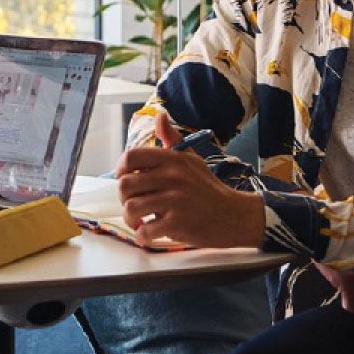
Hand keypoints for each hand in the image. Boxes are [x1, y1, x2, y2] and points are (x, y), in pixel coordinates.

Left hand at [115, 113, 264, 248]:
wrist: (234, 216)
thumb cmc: (208, 188)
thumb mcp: (191, 159)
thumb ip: (172, 139)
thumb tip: (160, 116)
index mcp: (172, 160)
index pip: (130, 157)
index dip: (120, 169)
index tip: (125, 179)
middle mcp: (172, 177)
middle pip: (125, 185)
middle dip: (123, 199)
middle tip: (133, 205)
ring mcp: (174, 200)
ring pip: (131, 208)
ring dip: (130, 218)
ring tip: (138, 221)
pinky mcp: (177, 223)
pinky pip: (145, 231)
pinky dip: (141, 237)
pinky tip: (147, 235)